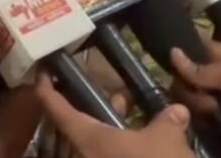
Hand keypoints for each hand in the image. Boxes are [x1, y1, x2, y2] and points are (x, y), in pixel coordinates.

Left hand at [34, 72, 194, 157]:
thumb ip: (168, 120)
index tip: (43, 72)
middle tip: (119, 94)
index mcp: (89, 138)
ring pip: (101, 141)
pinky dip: (126, 144)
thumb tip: (177, 110)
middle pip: (82, 123)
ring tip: (139, 111)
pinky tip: (149, 137)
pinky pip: (114, 153)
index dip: (46, 89)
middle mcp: (88, 154)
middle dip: (101, 106)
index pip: (56, 109)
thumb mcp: (167, 140)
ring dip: (117, 126)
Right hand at [170, 41, 220, 157]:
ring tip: (212, 113)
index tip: (170, 62)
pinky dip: (199, 119)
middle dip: (188, 85)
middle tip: (207, 97)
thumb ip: (202, 67)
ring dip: (196, 104)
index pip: (198, 48)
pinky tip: (206, 122)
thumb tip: (173, 52)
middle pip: (189, 75)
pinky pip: (199, 117)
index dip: (184, 52)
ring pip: (191, 97)